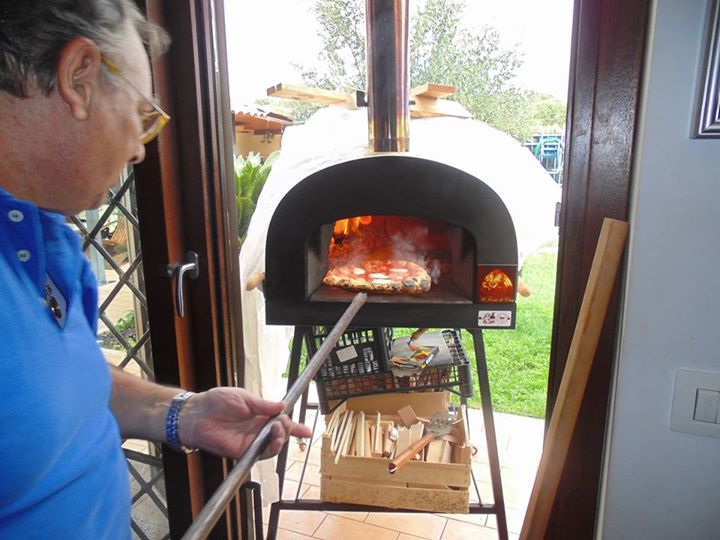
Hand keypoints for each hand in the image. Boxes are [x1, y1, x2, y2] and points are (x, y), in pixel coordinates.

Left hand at [178, 387, 311, 458]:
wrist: (197, 413)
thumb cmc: (216, 401)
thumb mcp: (243, 397)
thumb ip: (263, 405)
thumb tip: (282, 406)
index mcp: (258, 415)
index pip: (281, 422)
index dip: (295, 427)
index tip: (307, 431)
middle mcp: (256, 430)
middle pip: (281, 435)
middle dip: (288, 429)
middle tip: (283, 422)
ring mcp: (250, 441)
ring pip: (274, 446)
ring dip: (281, 438)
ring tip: (278, 429)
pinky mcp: (242, 451)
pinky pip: (261, 454)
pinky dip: (271, 448)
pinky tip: (273, 439)